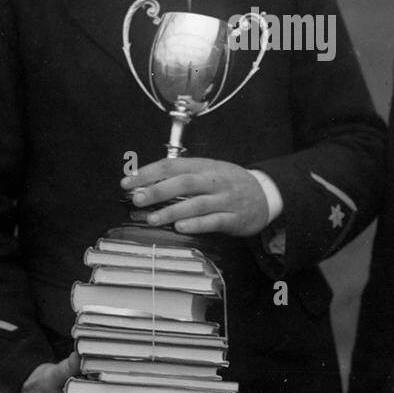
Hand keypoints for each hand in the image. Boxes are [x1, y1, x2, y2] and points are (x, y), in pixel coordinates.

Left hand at [122, 158, 269, 236]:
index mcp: (205, 166)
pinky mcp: (234, 218)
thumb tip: (148, 183)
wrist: (265, 194)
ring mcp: (225, 199)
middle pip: (184, 182)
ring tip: (152, 218)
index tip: (128, 182)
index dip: (148, 172)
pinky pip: (213, 221)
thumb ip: (184, 175)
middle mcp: (215, 180)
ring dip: (172, 211)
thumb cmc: (230, 183)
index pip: (172, 165)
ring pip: (196, 203)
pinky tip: (180, 227)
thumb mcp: (209, 170)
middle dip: (158, 190)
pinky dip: (196, 224)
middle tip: (137, 198)